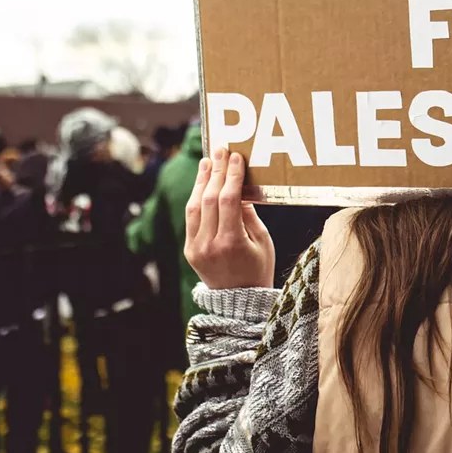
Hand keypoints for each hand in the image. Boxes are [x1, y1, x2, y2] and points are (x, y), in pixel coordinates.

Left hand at [184, 147, 274, 289]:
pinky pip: (191, 218)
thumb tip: (240, 187)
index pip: (229, 201)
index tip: (236, 157)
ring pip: (195, 206)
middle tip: (222, 150)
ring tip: (209, 161)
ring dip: (202, 181)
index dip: (232, 176)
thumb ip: (249, 214)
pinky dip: (197, 197)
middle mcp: (209, 244)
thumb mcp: (263, 241)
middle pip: (210, 199)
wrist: (239, 302)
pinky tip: (203, 183)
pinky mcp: (189, 250)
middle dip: (217, 172)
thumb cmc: (259, 269)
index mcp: (232, 243)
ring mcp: (195, 248)